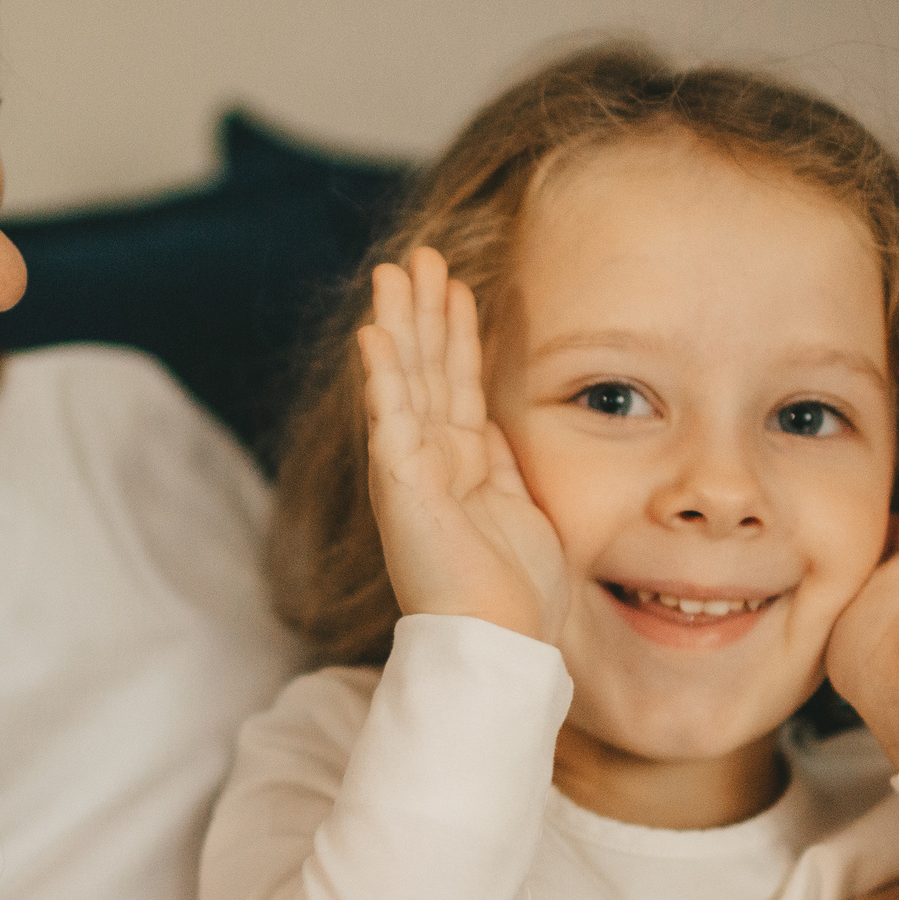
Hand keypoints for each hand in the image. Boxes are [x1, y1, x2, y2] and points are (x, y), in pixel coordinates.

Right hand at [358, 249, 568, 644]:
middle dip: (422, 310)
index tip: (455, 286)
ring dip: (400, 322)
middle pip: (426, 369)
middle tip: (418, 255)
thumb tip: (499, 427)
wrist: (501, 644)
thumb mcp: (523, 510)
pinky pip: (390, 417)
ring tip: (396, 270)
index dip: (456, 333)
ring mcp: (410, 471)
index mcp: (461, 468)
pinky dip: (382, 374)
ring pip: (405, 379)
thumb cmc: (518, 596)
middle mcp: (429, 463)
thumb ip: (506, 466)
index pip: (456, 384)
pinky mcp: (400, 484)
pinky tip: (375, 333)